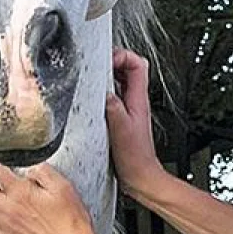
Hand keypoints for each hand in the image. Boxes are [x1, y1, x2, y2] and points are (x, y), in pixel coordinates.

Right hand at [107, 48, 165, 198]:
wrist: (140, 177)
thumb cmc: (135, 158)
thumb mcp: (121, 130)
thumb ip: (113, 108)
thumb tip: (104, 91)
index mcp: (139, 99)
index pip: (138, 64)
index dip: (123, 56)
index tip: (107, 61)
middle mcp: (135, 101)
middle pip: (128, 69)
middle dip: (112, 62)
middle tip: (96, 66)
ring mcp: (129, 109)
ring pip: (120, 82)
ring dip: (107, 76)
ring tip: (93, 79)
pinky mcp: (121, 118)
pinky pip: (113, 96)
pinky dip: (103, 92)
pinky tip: (92, 101)